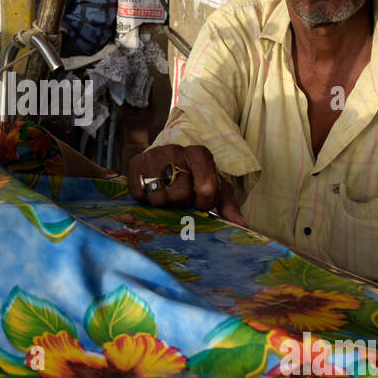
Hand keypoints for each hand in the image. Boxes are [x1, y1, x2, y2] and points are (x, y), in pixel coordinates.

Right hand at [127, 144, 246, 225]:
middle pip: (181, 195)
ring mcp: (154, 156)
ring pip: (159, 198)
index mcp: (200, 154)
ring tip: (165, 192)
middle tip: (180, 195)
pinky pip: (140, 196)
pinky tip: (151, 189)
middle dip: (181, 203)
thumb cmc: (193, 175)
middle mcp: (176, 150)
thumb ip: (227, 204)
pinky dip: (145, 199)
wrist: (166, 158)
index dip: (203, 202)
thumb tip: (241, 226)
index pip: (206, 188)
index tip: (199, 199)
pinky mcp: (135, 164)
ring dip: (163, 203)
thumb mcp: (213, 185)